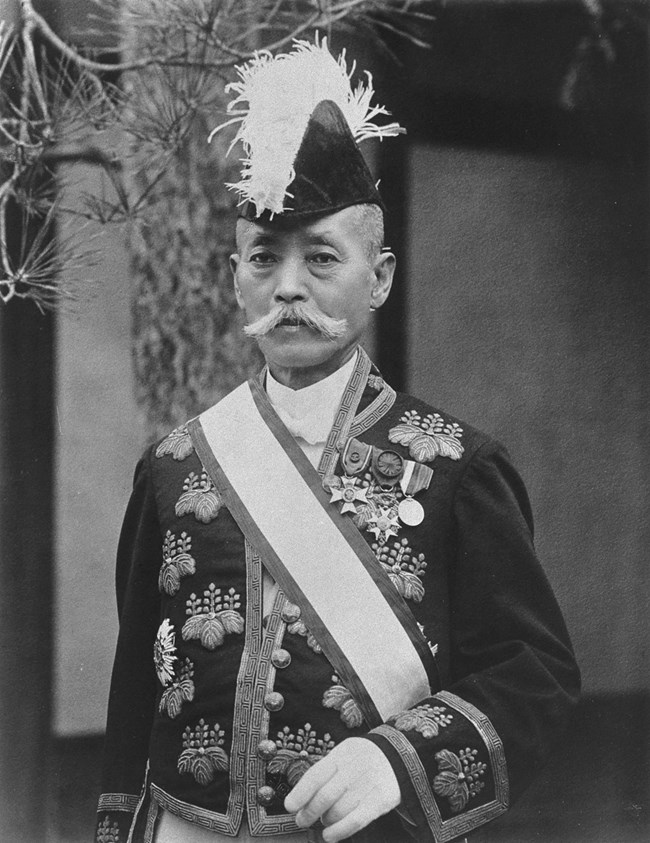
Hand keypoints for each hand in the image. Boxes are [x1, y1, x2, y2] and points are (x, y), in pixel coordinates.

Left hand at [284, 738, 400, 841]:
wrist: (399, 756)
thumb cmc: (363, 759)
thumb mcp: (345, 754)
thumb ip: (326, 771)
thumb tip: (301, 795)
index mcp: (343, 753)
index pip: (317, 774)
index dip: (301, 792)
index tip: (289, 806)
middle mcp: (355, 767)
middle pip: (326, 795)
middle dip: (309, 811)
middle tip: (302, 820)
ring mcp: (369, 784)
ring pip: (339, 810)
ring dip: (325, 820)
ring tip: (323, 821)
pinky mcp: (381, 801)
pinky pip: (356, 820)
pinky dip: (339, 831)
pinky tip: (329, 835)